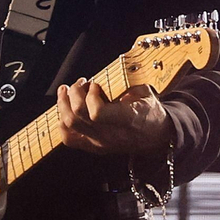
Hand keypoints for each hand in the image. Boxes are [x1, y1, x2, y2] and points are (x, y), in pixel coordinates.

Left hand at [57, 79, 174, 160]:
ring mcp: (100, 143)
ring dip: (63, 103)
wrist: (157, 135)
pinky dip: (62, 122)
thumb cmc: (150, 110)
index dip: (90, 96)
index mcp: (127, 120)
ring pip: (69, 125)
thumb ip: (126, 83)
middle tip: (80, 82)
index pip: (97, 113)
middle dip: (74, 93)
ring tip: (66, 90)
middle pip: (78, 116)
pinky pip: (69, 138)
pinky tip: (65, 108)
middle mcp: (111, 135)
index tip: (95, 84)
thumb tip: (106, 73)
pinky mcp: (93, 146)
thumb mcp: (145, 92)